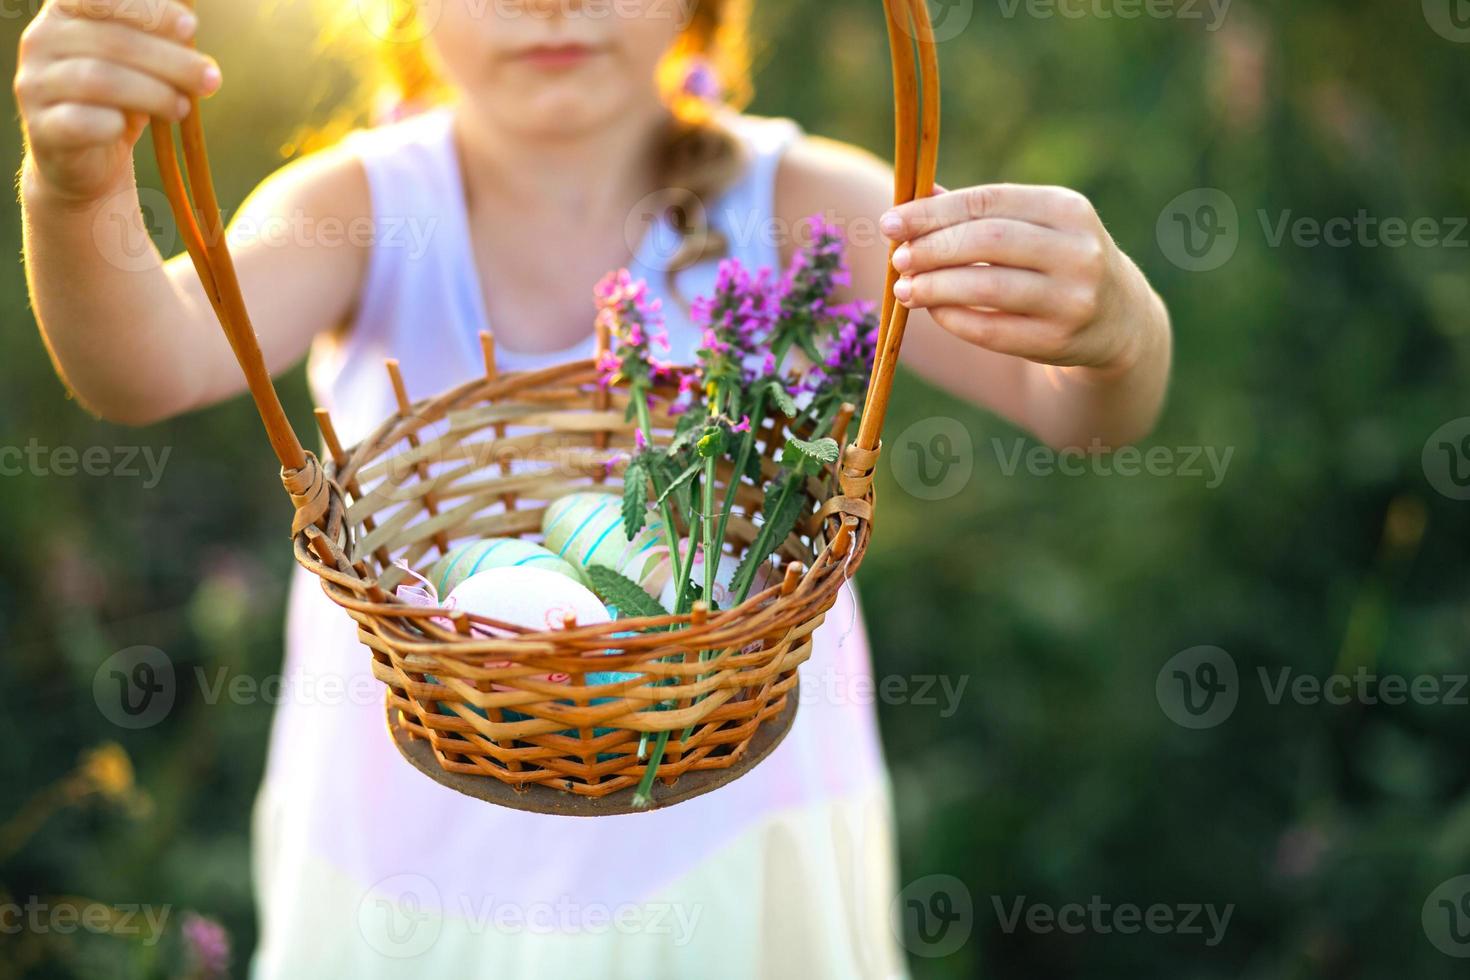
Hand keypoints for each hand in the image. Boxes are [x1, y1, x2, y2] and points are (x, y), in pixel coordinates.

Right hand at [15, 0, 221, 204]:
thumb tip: (190, 25)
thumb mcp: (141, 62)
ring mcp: (35, 84)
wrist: (87, 158)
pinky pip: (79, 122)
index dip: (148, 10)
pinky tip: (127, 129)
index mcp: (64, 12)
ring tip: (183, 108)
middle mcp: (41, 40)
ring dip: (153, 93)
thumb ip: (158, 39)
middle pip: (111, 42)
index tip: (190, 28)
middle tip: (209, 78)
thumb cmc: (120, 98)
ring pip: (98, 80)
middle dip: (170, 60)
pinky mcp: (42, 128)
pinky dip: (110, 124)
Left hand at [881, 183, 1156, 373]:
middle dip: (932, 248)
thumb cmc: (1058, 261)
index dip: (933, 212)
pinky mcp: (1058, 340)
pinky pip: (991, 330)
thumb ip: (979, 212)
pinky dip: (953, 318)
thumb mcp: (1036, 227)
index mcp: (1067, 208)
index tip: (891, 222)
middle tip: (898, 257)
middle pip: (986, 242)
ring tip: (904, 287)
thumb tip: (913, 194)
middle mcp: (1077, 250)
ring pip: (987, 287)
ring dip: (935, 286)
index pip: (988, 202)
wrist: (1120, 320)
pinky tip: (932, 310)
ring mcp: (1071, 298)